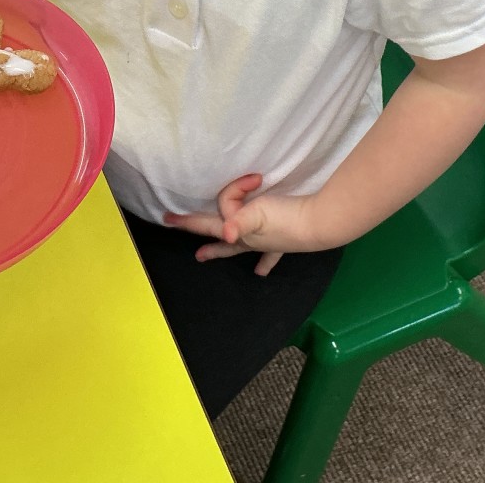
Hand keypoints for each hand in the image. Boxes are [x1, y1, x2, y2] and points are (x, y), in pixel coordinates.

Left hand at [164, 174, 313, 276]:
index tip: (166, 219)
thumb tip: (226, 234)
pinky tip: (260, 272)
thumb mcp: (259, 212)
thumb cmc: (286, 217)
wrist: (318, 225)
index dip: (188, 220)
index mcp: (238, 231)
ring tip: (204, 256)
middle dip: (200, 239)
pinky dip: (264, 263)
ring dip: (222, 250)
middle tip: (179, 244)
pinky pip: (270, 255)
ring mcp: (264, 243)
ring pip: (239, 247)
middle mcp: (247, 240)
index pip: (208, 223)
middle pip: (219, 238)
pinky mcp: (281, 242)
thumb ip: (240, 218)